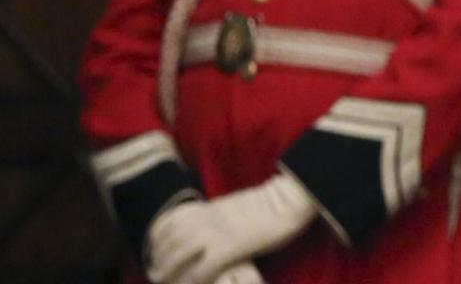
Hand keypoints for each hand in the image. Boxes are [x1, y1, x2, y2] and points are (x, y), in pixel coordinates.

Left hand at [145, 174, 314, 283]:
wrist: (292, 197)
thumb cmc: (275, 203)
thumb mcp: (240, 205)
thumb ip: (224, 215)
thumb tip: (217, 223)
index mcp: (212, 207)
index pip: (174, 219)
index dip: (159, 234)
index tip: (154, 247)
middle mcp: (209, 219)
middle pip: (171, 237)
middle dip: (158, 255)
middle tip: (155, 271)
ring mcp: (218, 232)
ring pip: (179, 252)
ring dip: (168, 268)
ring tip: (163, 279)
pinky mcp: (231, 247)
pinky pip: (202, 267)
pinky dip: (191, 278)